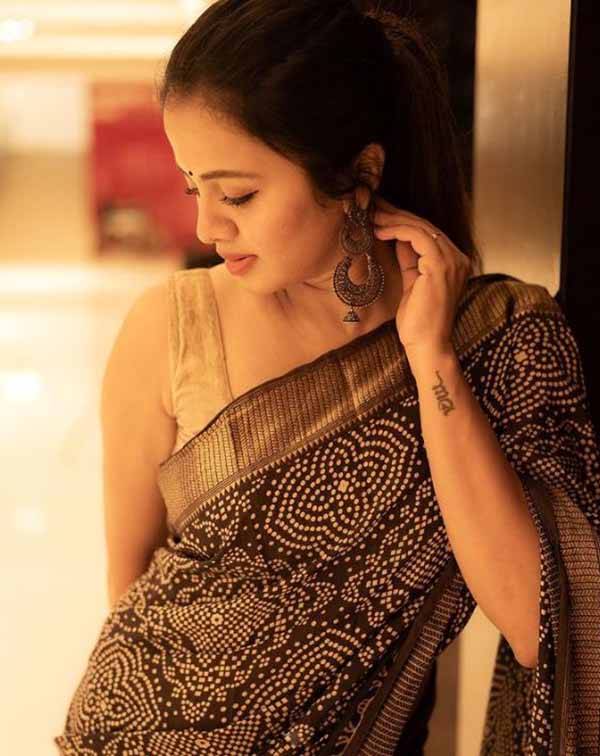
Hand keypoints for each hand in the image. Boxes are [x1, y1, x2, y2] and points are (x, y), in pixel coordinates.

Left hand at [372, 195, 471, 360]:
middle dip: (396, 214)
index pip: (427, 233)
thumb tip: (398, 239)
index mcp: (454, 262)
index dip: (402, 221)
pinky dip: (397, 230)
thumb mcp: (412, 283)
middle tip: (372, 205)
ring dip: (393, 219)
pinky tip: (379, 230)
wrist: (427, 344)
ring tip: (372, 215)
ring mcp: (452, 261)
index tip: (380, 214)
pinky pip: (417, 237)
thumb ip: (410, 261)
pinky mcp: (440, 266)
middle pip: (424, 226)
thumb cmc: (418, 321)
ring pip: (420, 228)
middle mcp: (458, 258)